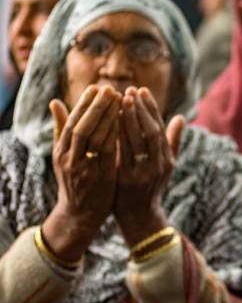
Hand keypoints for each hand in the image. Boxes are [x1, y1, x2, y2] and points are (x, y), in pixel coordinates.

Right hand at [43, 85, 120, 259]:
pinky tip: (124, 124)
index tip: (97, 87)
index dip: (85, 104)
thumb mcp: (65, 155)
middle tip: (110, 89)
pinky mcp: (98, 178)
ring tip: (120, 100)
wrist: (80, 214)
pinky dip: (114, 136)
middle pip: (82, 127)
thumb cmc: (76, 180)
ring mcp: (83, 169)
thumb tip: (55, 101)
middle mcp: (69, 158)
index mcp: (61, 150)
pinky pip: (107, 153)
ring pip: (94, 138)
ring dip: (108, 118)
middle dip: (97, 107)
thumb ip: (63, 129)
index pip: (72, 121)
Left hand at [114, 86, 183, 245]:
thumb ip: (172, 142)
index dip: (152, 108)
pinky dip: (116, 136)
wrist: (139, 217)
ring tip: (119, 99)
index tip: (142, 90)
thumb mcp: (165, 166)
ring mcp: (143, 173)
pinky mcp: (126, 180)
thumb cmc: (150, 187)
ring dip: (128, 118)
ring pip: (136, 141)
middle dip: (140, 109)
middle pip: (150, 132)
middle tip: (130, 90)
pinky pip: (121, 153)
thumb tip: (181, 117)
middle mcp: (158, 166)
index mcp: (167, 161)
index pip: (160, 129)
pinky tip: (108, 122)